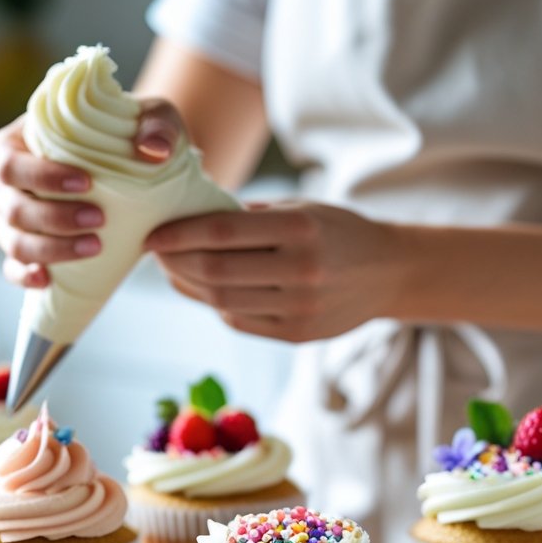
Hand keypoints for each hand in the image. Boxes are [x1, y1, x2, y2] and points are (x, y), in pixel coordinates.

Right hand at [0, 100, 186, 287]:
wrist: (135, 172)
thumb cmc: (128, 136)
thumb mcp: (151, 121)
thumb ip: (157, 126)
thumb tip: (154, 151)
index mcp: (15, 143)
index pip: (8, 161)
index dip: (41, 175)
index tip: (86, 182)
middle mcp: (4, 183)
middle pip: (11, 206)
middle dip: (53, 217)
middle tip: (98, 219)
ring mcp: (10, 219)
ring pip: (12, 241)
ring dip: (50, 248)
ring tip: (95, 247)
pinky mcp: (24, 249)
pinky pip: (12, 269)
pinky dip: (26, 276)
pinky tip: (47, 279)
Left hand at [147, 202, 406, 341]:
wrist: (389, 272)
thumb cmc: (336, 231)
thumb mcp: (300, 208)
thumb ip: (248, 215)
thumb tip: (186, 216)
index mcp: (301, 229)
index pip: (222, 233)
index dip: (179, 234)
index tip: (152, 234)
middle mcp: (301, 270)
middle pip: (215, 271)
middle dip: (175, 262)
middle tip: (156, 252)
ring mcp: (300, 308)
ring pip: (222, 301)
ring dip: (188, 285)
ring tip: (173, 269)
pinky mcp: (296, 335)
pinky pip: (239, 320)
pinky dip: (214, 303)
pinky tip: (204, 288)